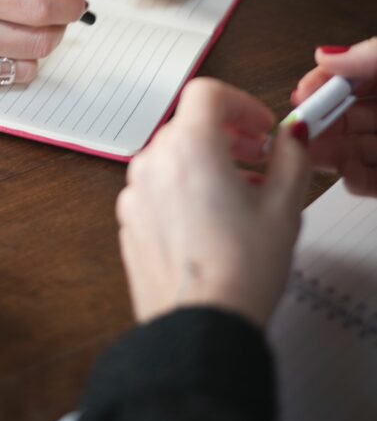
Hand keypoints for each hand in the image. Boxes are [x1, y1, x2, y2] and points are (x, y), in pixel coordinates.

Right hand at [0, 0, 86, 89]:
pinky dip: (10, 63)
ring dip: (37, 47)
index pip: (39, 8)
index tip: (77, 2)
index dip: (69, 6)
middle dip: (58, 26)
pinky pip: (2, 79)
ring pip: (26, 67)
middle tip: (54, 13)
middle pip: (39, 41)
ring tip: (25, 28)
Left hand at [116, 78, 309, 327]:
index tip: (261, 127)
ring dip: (205, 163)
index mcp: (189, 146)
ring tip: (238, 196)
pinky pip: (157, 188)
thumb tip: (292, 137)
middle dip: (226, 135)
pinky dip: (182, 189)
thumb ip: (291, 158)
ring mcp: (135, 192)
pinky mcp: (129, 220)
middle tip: (257, 158)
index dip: (239, 103)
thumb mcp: (283, 207)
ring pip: (171, 157)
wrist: (199, 327)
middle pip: (188, 125)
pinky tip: (210, 221)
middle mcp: (153, 161)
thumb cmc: (238, 270)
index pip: (207, 93)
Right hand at [292, 38, 376, 195]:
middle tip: (296, 129)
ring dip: (330, 153)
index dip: (323, 84)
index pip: (349, 77)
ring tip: (310, 154)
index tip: (302, 92)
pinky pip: (375, 182)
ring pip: (356, 149)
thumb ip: (369, 55)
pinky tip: (347, 174)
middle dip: (319, 123)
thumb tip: (326, 56)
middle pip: (348, 116)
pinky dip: (358, 181)